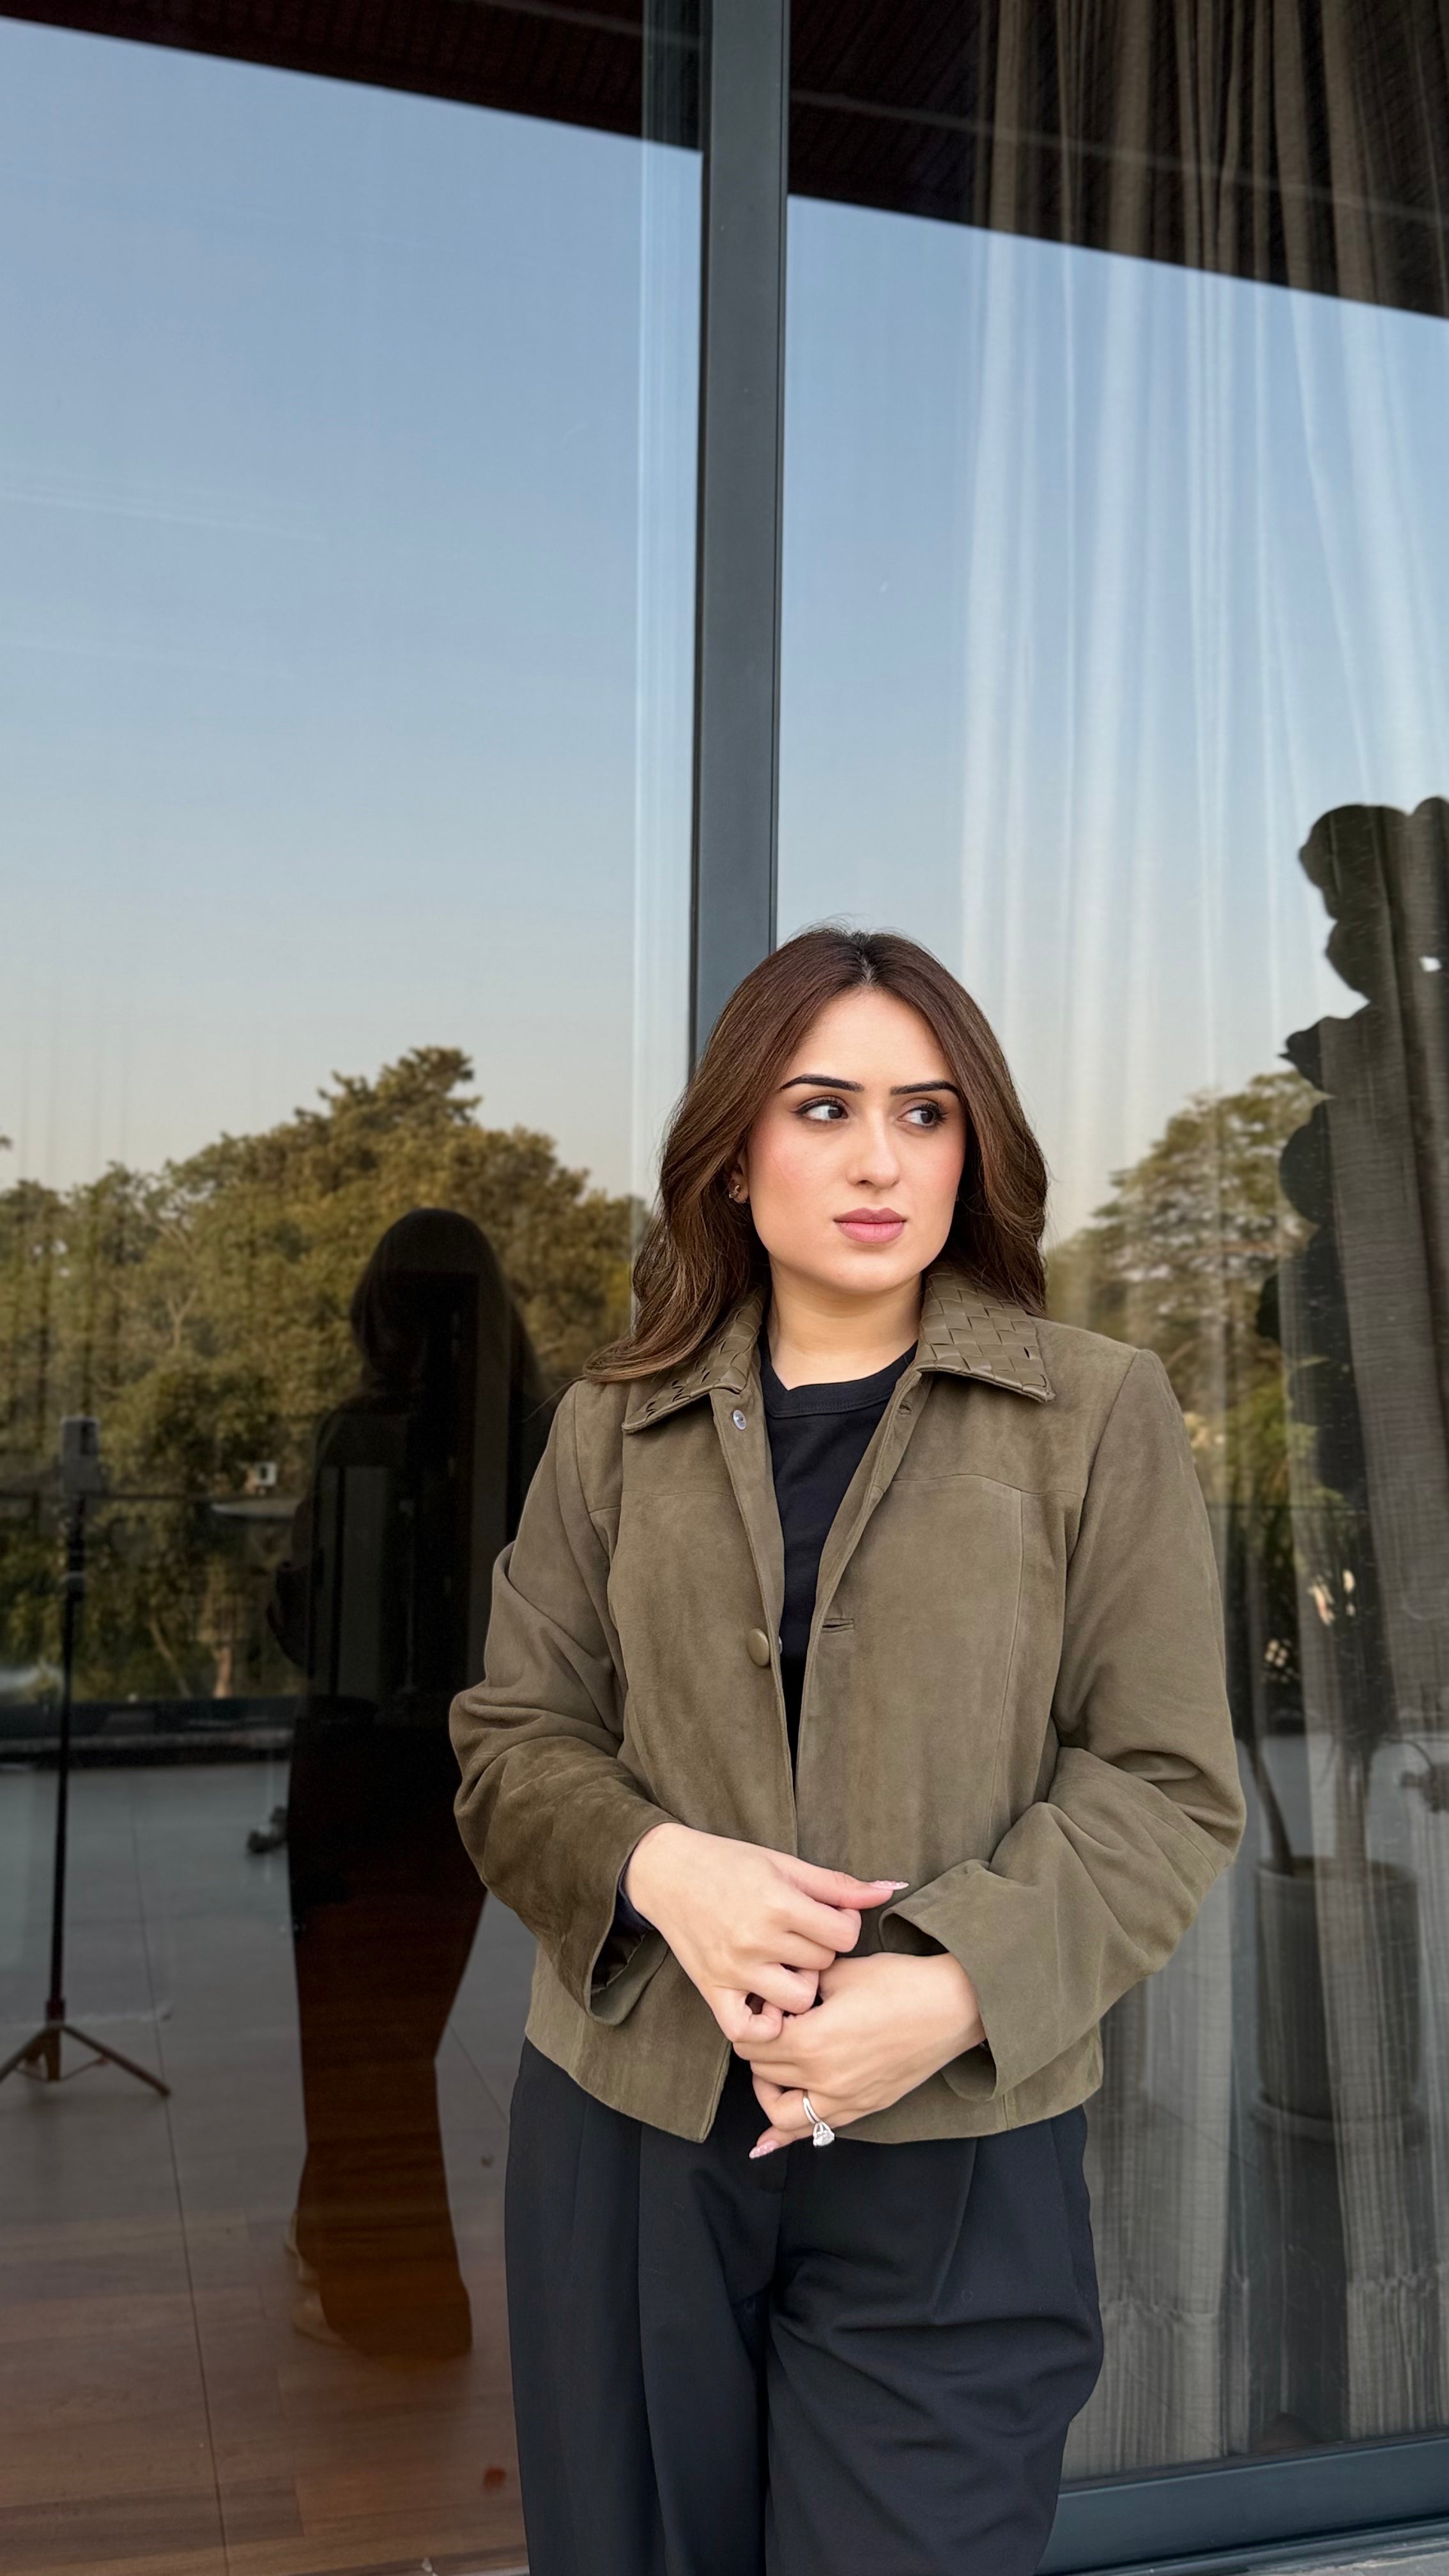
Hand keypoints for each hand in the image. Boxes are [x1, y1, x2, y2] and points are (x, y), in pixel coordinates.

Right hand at [622, 1822, 905, 2047]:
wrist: (667, 1872)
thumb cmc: (729, 1862)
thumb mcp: (785, 1864)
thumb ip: (838, 1884)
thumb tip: (891, 1889)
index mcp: (778, 1903)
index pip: (843, 1935)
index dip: (844, 1925)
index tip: (829, 1916)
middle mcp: (756, 1939)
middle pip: (822, 1965)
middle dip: (820, 1950)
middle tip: (802, 1935)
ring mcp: (734, 1968)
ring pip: (797, 2000)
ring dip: (799, 1985)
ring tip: (787, 1966)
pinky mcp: (712, 1989)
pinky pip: (746, 2030)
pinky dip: (763, 2026)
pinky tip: (768, 2005)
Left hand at [735, 1950, 984, 2152]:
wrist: (951, 2007)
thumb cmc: (899, 1984)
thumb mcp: (840, 1973)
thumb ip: (802, 1986)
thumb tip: (778, 1992)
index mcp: (811, 2041)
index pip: (752, 2042)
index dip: (752, 2021)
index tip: (766, 2005)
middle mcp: (822, 2079)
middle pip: (762, 2073)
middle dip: (757, 2049)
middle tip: (770, 2026)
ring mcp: (845, 2100)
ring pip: (782, 2115)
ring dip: (768, 2093)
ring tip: (771, 2071)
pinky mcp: (864, 2107)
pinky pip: (815, 2131)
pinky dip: (786, 2135)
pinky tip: (765, 2142)